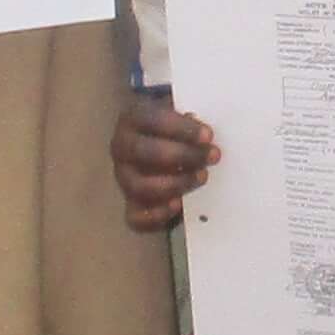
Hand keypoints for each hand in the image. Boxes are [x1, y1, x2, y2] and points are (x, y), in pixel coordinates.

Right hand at [111, 89, 216, 230]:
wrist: (159, 145)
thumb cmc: (174, 130)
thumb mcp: (180, 117)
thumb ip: (190, 123)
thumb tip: (205, 137)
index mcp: (133, 119)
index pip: (154, 120)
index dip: (182, 129)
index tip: (208, 135)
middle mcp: (122, 147)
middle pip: (145, 152)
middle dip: (182, 155)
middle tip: (211, 156)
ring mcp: (123, 178)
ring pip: (140, 186)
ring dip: (175, 183)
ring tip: (201, 177)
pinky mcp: (130, 205)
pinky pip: (136, 217)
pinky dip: (156, 215)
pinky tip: (178, 205)